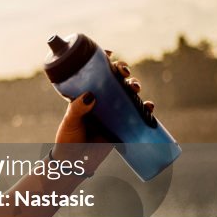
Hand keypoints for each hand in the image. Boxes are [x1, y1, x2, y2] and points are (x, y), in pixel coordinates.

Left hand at [53, 49, 156, 175]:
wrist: (75, 164)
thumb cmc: (68, 140)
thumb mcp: (70, 121)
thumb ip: (77, 109)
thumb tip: (90, 96)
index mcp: (86, 94)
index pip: (96, 73)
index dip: (104, 61)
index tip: (109, 53)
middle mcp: (102, 100)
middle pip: (115, 79)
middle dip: (123, 70)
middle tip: (124, 71)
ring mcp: (114, 112)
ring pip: (128, 93)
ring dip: (135, 86)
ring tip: (134, 88)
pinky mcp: (123, 126)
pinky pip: (138, 114)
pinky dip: (146, 108)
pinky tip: (148, 107)